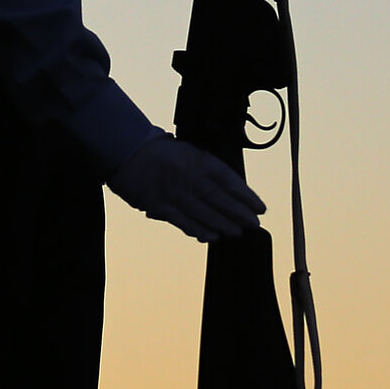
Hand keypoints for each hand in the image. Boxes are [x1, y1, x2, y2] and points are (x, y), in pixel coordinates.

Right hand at [107, 134, 264, 240]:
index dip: (247, 196)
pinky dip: (199, 230)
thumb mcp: (189, 151)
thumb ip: (207, 168)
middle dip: (240, 213)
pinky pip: (184, 222)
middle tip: (255, 223)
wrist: (129, 152)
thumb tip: (229, 188)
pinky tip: (211, 237)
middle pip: (221, 200)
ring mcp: (177, 194)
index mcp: (200, 161)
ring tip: (237, 232)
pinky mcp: (162, 207)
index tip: (259, 207)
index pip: (230, 181)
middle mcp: (191, 178)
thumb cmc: (161, 151)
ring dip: (224, 225)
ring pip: (206, 214)